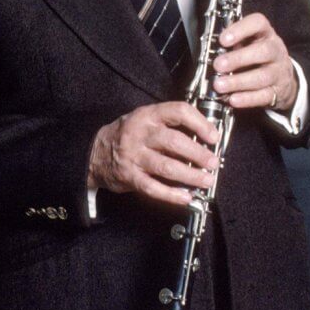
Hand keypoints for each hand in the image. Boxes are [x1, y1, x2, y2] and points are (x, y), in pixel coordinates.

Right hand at [88, 102, 219, 206]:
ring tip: (207, 180)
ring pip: (167, 167)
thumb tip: (204, 136)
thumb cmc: (128, 135)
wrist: (96, 153)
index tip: (213, 136)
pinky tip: (186, 197)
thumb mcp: (145, 119)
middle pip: (175, 142)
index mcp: (148, 115)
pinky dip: (172, 194)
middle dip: (199, 154)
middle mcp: (140, 134)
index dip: (200, 123)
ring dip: (191, 175)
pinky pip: (154, 188)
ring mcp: (134, 157)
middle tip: (213, 163)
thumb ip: (169, 124)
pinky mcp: (130, 177)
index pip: (178, 111)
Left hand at [211, 13, 297, 112]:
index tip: (223, 39)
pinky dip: (247, 99)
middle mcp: (275, 50)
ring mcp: (279, 72)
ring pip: (263, 76)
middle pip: (263, 51)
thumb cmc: (257, 56)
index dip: (241, 29)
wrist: (282, 77)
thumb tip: (209, 50)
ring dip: (238, 81)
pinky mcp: (278, 92)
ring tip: (219, 85)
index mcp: (265, 33)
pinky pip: (264, 96)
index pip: (258, 23)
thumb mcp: (248, 43)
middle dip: (238, 59)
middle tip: (218, 65)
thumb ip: (232, 43)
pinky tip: (233, 99)